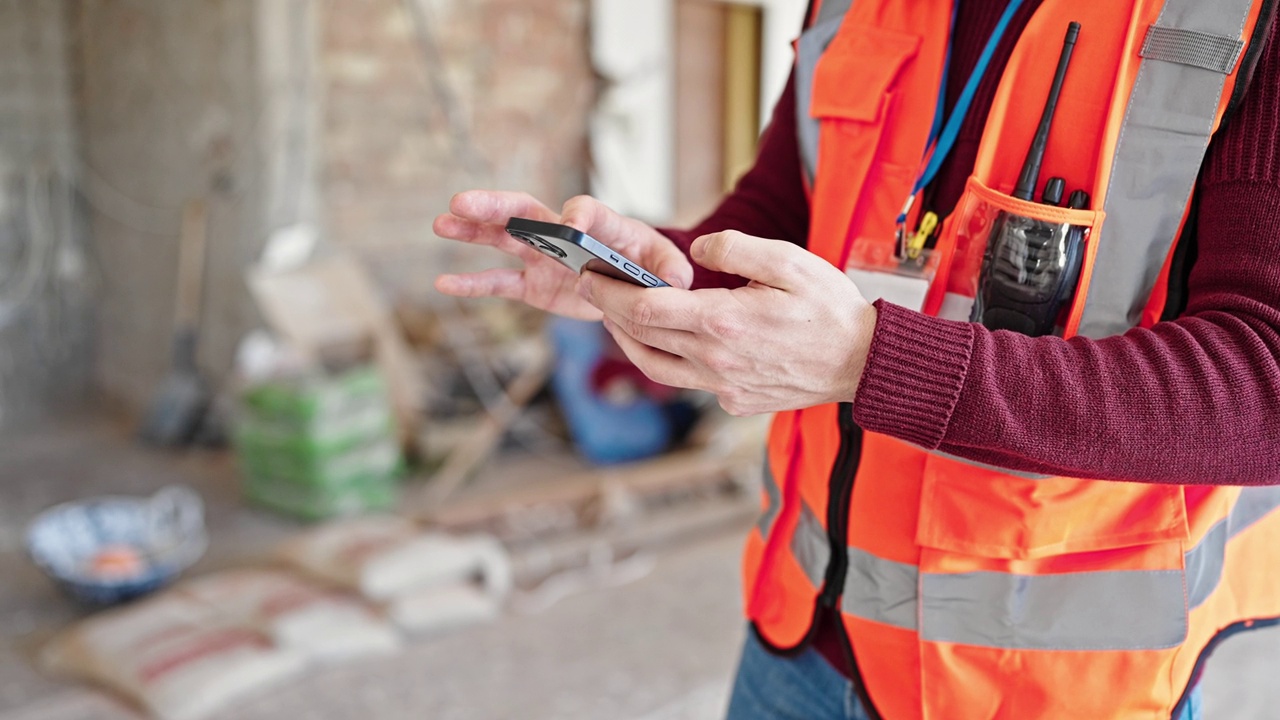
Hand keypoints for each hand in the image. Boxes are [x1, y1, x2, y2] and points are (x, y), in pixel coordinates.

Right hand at [434, 191, 693, 319]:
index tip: (570, 226)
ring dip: (473, 230)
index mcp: (600, 224)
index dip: (578, 216)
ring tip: (441, 222)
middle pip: (526, 212)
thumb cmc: (651, 266)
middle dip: (495, 206)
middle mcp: (564, 233)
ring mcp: (543, 257)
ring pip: (504, 239)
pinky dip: (474, 284)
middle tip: (461, 201)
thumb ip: (671, 270)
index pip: (585, 211)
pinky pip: (500, 283)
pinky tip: (445, 283)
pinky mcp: (534, 284)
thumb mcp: (666, 265)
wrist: (635, 285)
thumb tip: (678, 280)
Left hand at [577, 230, 877, 415]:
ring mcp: (724, 387)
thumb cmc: (830, 308)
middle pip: (642, 338)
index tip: (590, 275)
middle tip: (592, 288)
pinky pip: (688, 382)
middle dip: (609, 311)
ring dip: (628, 342)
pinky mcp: (735, 401)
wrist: (864, 363)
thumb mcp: (788, 261)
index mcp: (723, 322)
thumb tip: (696, 252)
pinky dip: (666, 361)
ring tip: (616, 319)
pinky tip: (666, 342)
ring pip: (656, 367)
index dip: (609, 292)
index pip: (645, 308)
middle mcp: (716, 360)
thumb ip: (736, 248)